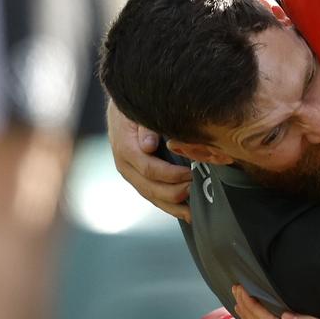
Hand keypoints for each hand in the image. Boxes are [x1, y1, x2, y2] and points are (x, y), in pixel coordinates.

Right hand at [106, 100, 191, 220]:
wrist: (123, 106)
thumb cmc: (136, 106)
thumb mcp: (138, 109)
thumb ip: (145, 126)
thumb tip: (148, 146)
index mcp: (125, 148)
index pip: (148, 168)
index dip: (170, 174)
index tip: (191, 173)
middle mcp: (125, 164)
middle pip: (150, 187)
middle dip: (174, 192)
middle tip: (196, 190)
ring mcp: (131, 173)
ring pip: (151, 196)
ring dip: (173, 206)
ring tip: (193, 213)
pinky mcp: (138, 177)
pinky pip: (152, 195)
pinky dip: (169, 205)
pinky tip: (186, 212)